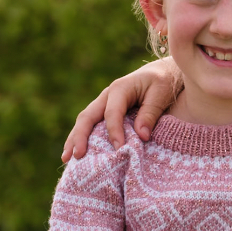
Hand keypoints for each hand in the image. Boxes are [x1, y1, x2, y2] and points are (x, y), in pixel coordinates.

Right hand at [61, 58, 182, 160]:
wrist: (162, 72)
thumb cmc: (164, 81)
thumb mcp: (161, 94)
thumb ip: (150, 113)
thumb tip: (142, 136)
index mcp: (120, 89)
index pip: (112, 113)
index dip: (114, 131)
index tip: (119, 149)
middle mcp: (107, 96)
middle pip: (88, 116)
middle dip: (80, 136)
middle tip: (76, 156)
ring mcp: (104, 103)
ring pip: (85, 121)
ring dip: (75, 139)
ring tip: (67, 159)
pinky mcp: (106, 111)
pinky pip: (92, 125)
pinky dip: (83, 138)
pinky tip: (78, 153)